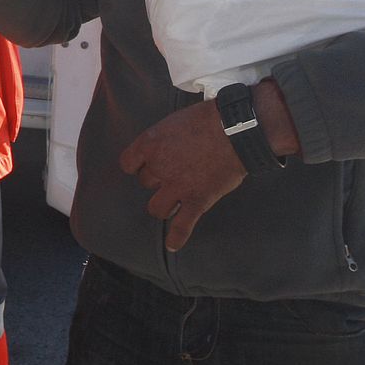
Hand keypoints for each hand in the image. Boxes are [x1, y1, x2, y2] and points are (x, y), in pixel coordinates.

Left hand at [119, 101, 246, 252]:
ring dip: (163, 205)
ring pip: (156, 207)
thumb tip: (169, 146)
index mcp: (150, 144)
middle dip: (156, 181)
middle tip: (174, 173)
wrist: (236, 130)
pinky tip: (172, 245)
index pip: (128, 163)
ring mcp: (177, 187)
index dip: (136, 165)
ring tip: (173, 202)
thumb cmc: (208, 119)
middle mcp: (159, 167)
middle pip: (145, 183)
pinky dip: (177, 237)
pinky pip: (181, 225)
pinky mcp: (196, 201)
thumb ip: (166, 137)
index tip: (143, 165)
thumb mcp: (176, 121)